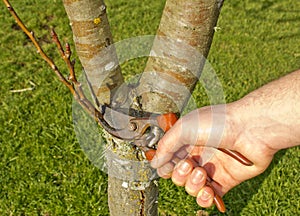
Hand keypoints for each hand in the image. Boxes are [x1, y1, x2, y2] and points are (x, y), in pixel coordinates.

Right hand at [151, 103, 279, 208]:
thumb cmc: (219, 122)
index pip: (169, 159)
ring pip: (192, 187)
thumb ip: (166, 146)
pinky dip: (205, 198)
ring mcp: (211, 168)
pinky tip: (208, 191)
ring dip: (192, 184)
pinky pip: (209, 196)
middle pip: (178, 175)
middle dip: (180, 174)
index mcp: (187, 141)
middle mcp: (198, 154)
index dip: (165, 165)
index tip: (166, 165)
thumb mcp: (184, 128)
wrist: (251, 129)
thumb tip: (155, 163)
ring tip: (202, 173)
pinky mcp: (225, 180)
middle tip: (189, 165)